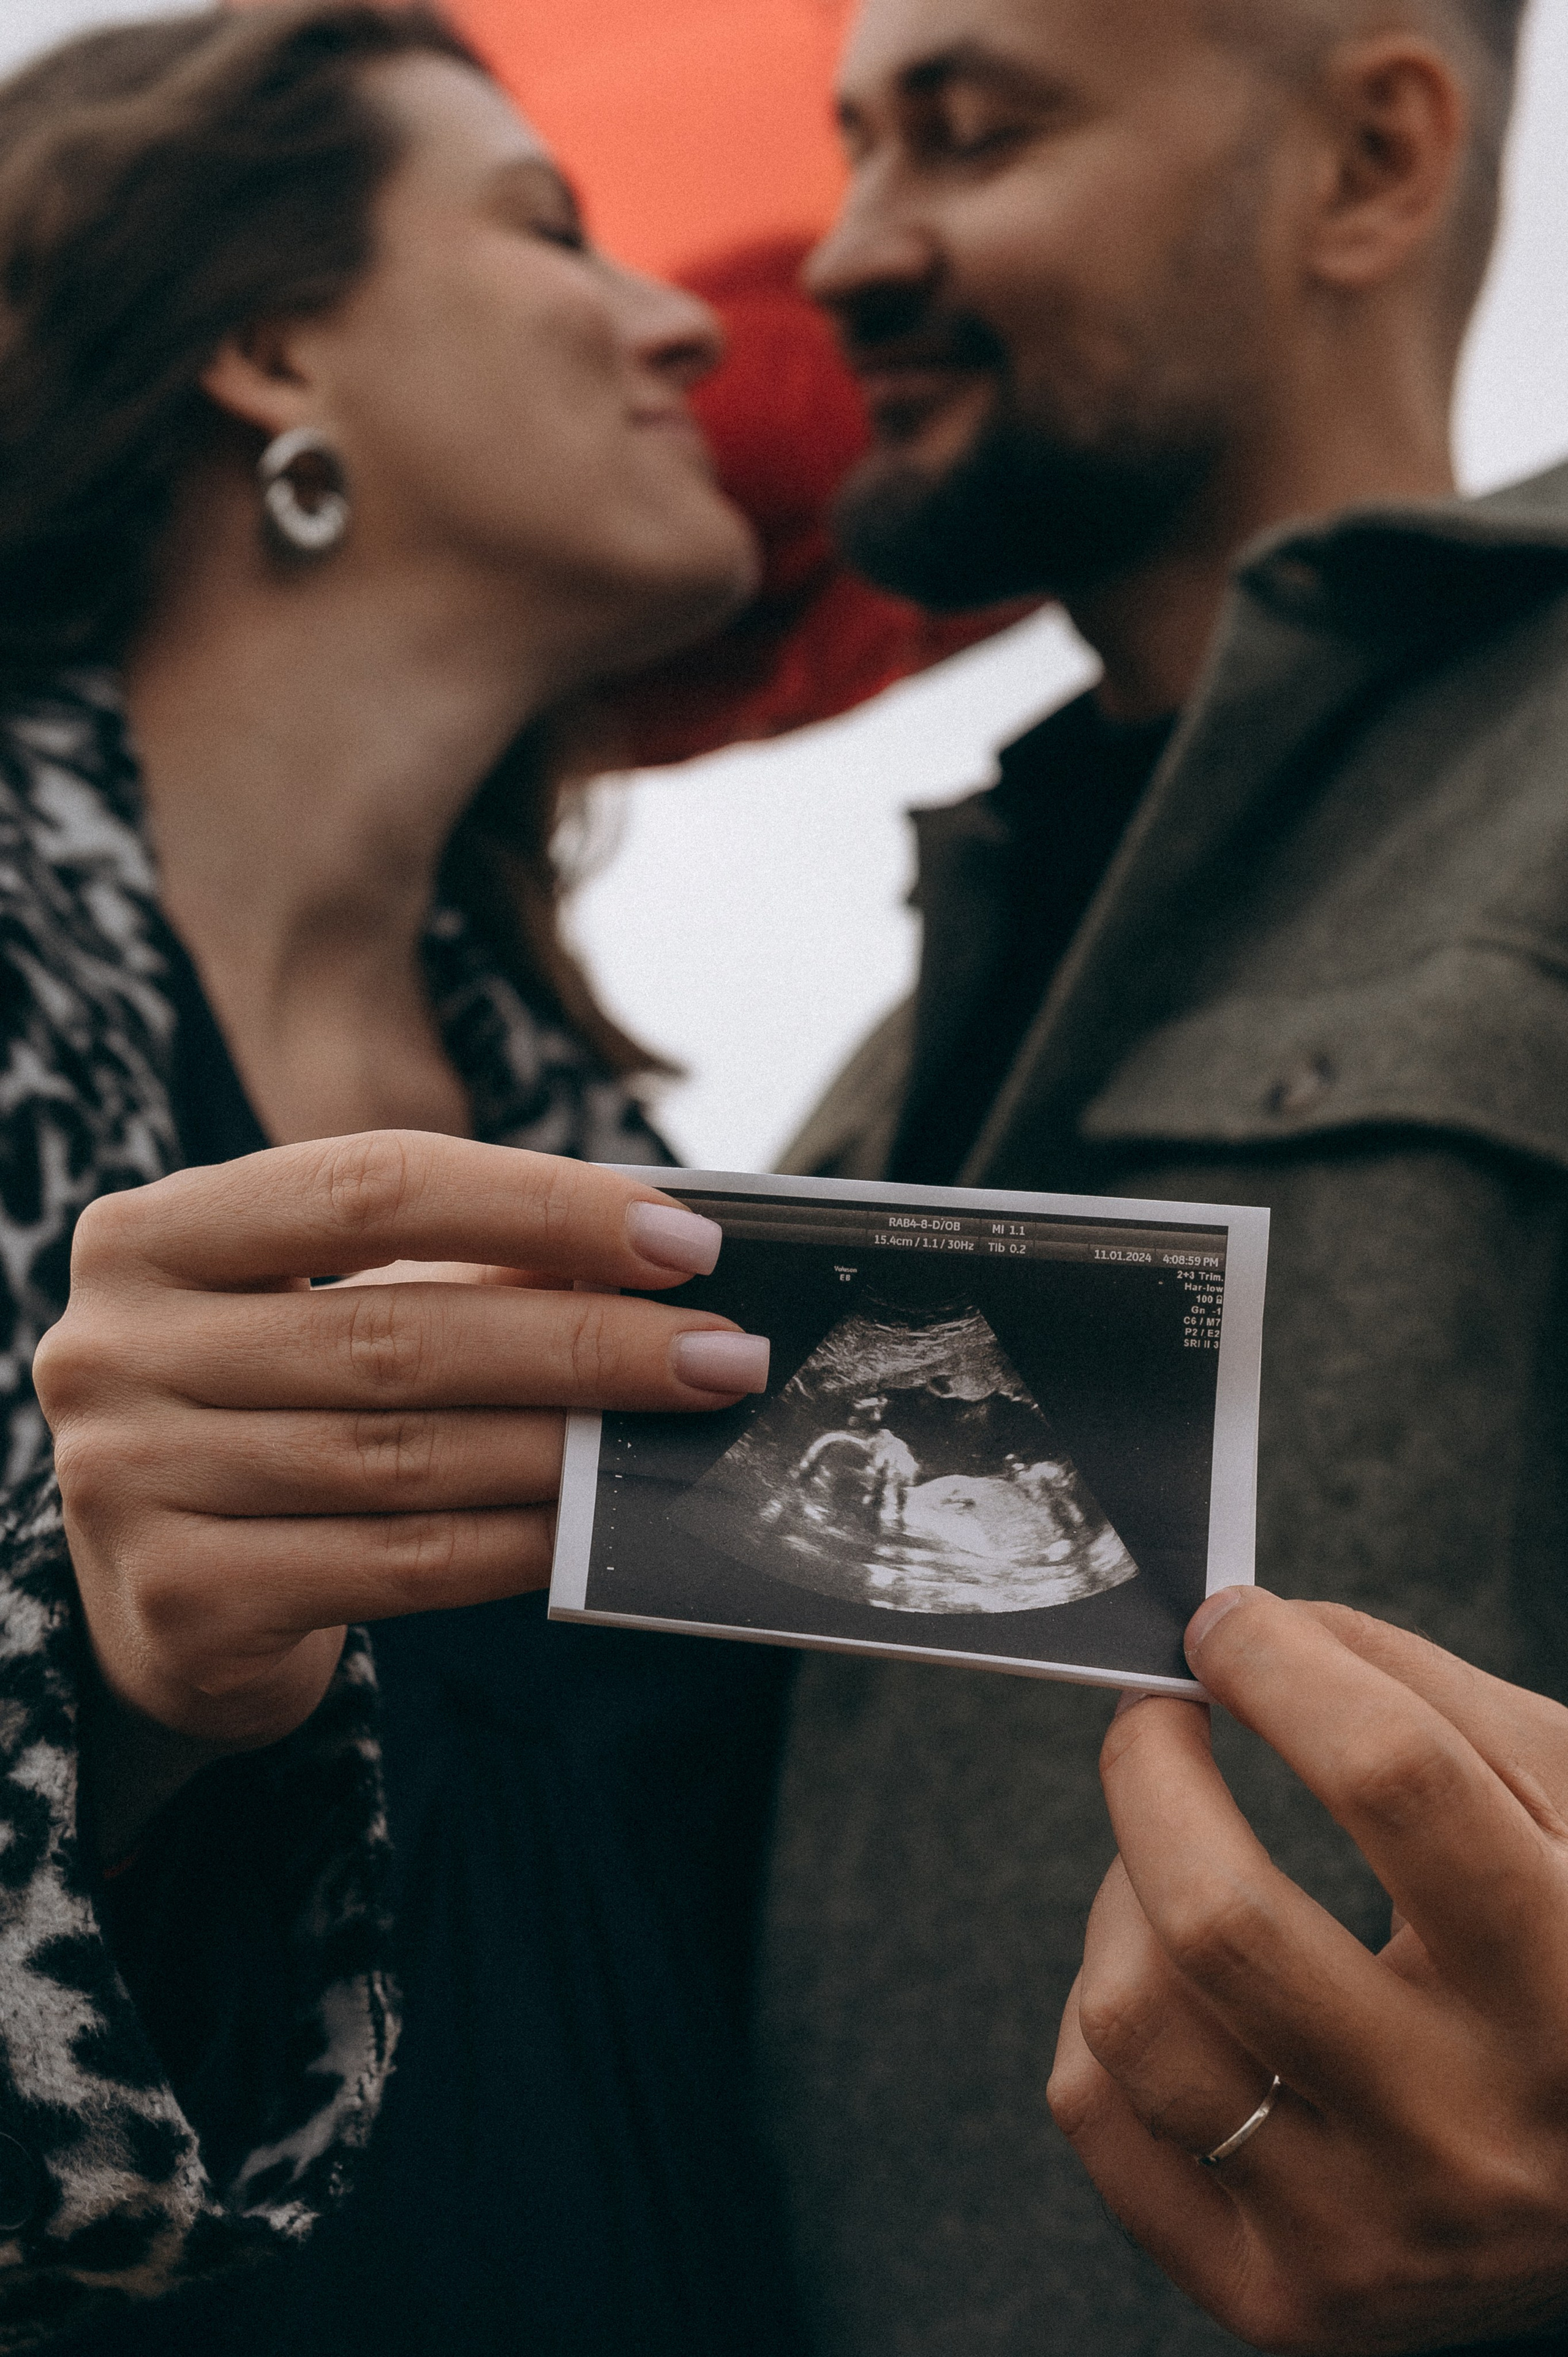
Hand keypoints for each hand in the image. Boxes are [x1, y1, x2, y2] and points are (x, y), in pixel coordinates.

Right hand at [36, 1132, 765, 1787]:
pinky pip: (393, 1565)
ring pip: (403, 1456)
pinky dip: (513, 1540)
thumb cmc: (269, 1411)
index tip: (683, 1242)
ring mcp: (130, 1483)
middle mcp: (112, 1351)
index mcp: (148, 1235)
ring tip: (678, 1434)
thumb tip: (657, 1256)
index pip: (371, 1186)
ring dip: (566, 1444)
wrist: (152, 1596)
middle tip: (723, 1354)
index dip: (540, 1206)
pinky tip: (592, 1522)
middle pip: (397, 1331)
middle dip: (585, 1340)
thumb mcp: (326, 1310)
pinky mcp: (181, 1606)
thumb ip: (458, 1270)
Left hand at [1048, 1589, 1567, 2353]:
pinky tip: (1170, 1973)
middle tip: (1157, 1713)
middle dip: (1151, 1769)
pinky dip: (1103, 2011)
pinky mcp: (1277, 2301)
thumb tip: (1251, 1629)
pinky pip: (1099, 2117)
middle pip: (1222, 1921)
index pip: (1396, 1783)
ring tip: (1173, 1854)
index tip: (1225, 1622)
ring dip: (1122, 1889)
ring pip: (1138, 2022)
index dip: (1284, 1667)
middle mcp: (1470, 2142)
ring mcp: (1366, 2241)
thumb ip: (1425, 1699)